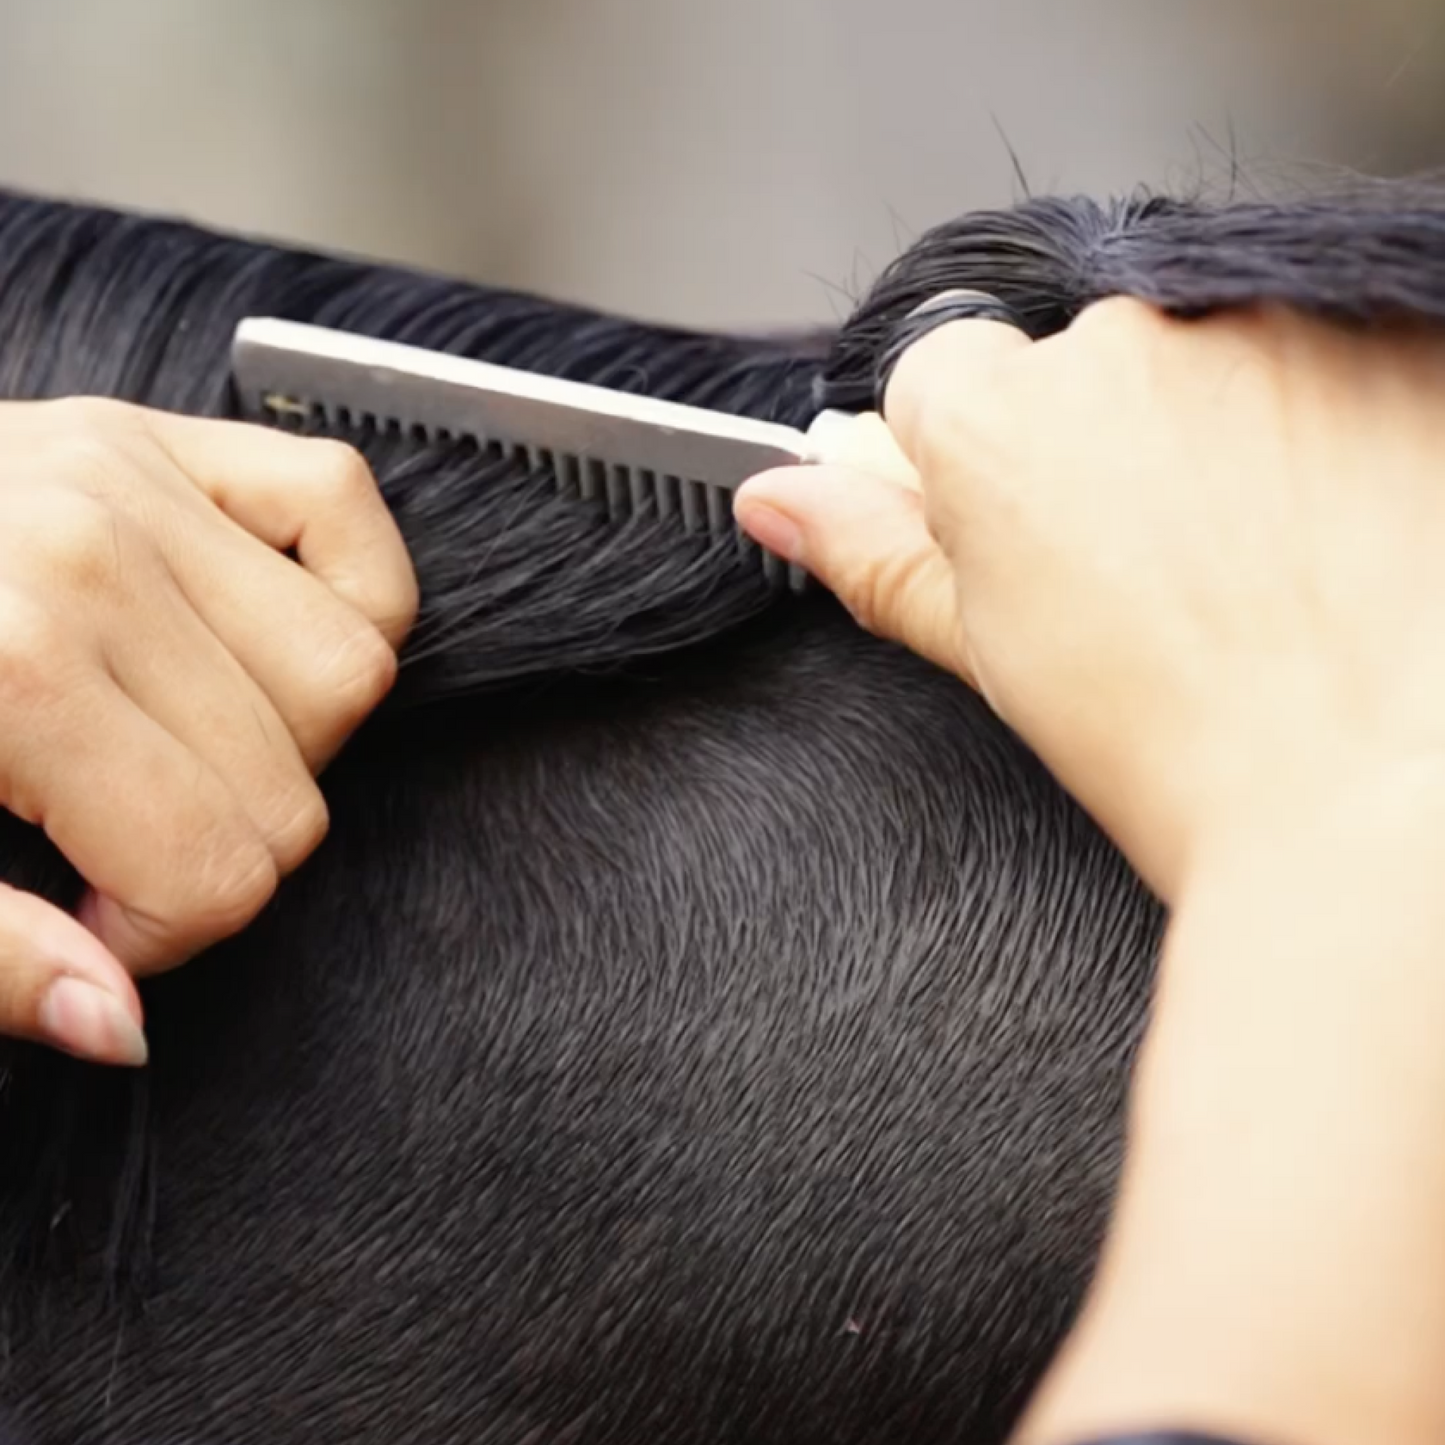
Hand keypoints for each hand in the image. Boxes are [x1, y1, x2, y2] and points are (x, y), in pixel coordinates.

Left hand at [0, 398, 417, 1065]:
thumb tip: (119, 1022)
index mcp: (12, 669)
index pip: (214, 870)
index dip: (166, 933)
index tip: (98, 916)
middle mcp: (92, 557)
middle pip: (291, 790)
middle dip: (221, 851)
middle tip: (129, 838)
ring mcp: (133, 476)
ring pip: (350, 666)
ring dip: (290, 736)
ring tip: (184, 740)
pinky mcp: (158, 434)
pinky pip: (344, 510)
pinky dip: (343, 586)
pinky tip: (254, 643)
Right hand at [737, 298, 1444, 900]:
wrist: (1378, 803)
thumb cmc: (1186, 752)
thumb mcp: (995, 659)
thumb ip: (877, 555)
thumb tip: (779, 500)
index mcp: (1000, 421)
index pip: (942, 378)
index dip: (973, 462)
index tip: (1023, 528)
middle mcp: (1125, 342)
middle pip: (1081, 360)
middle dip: (1102, 441)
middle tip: (1153, 567)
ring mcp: (1271, 329)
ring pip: (1210, 357)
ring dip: (1223, 431)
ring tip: (1262, 566)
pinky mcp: (1394, 340)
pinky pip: (1334, 359)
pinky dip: (1333, 426)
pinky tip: (1346, 534)